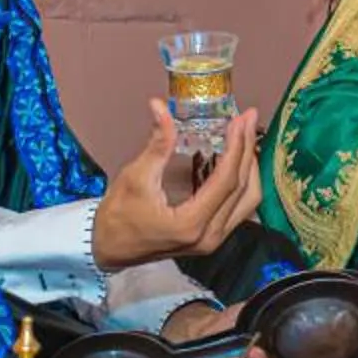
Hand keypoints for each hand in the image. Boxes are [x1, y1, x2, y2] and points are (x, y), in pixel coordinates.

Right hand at [93, 103, 263, 269]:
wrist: (108, 248)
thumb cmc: (117, 218)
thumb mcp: (135, 176)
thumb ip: (157, 143)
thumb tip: (161, 108)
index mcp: (191, 224)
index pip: (227, 181)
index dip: (237, 147)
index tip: (241, 120)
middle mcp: (209, 236)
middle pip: (244, 189)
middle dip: (249, 150)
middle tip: (248, 120)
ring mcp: (213, 240)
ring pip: (248, 201)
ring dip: (250, 167)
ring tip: (245, 136)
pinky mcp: (211, 237)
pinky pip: (239, 208)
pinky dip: (242, 182)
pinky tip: (236, 159)